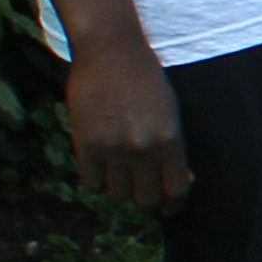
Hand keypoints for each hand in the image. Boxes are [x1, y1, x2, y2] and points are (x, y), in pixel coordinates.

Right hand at [62, 33, 190, 211]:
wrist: (111, 52)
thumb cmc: (146, 79)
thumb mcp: (171, 112)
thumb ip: (170, 147)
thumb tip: (173, 179)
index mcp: (170, 141)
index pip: (175, 190)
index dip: (174, 205)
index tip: (171, 209)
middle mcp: (142, 150)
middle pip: (146, 199)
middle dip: (148, 202)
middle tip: (145, 198)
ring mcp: (112, 148)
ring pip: (117, 194)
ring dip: (121, 191)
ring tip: (122, 181)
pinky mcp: (86, 144)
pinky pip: (92, 182)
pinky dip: (98, 182)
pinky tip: (102, 172)